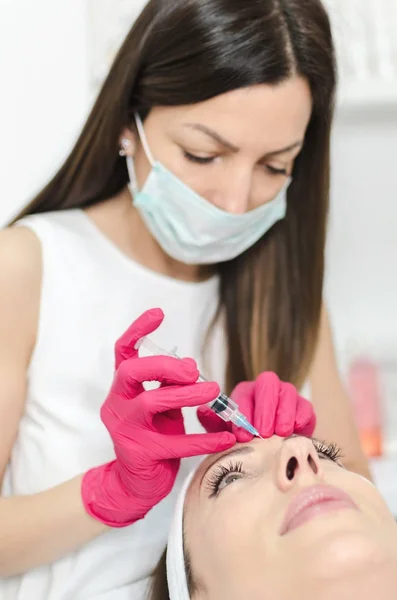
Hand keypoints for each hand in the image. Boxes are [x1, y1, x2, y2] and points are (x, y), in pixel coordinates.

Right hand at [82, 308, 235, 526]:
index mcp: (123, 389)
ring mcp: (126, 429)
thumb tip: (191, 364)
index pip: (123, 352)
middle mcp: (117, 404)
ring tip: (214, 391)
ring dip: (187, 395)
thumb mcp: (163, 406)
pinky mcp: (141, 453)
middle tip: (192, 371)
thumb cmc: (153, 436)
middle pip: (131, 371)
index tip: (159, 313)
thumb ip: (171, 384)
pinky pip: (175, 443)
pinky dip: (204, 439)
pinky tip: (226, 438)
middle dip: (164, 365)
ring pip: (151, 402)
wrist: (137, 483)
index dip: (138, 330)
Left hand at [198, 371, 315, 442]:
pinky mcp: (304, 408)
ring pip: (288, 392)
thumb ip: (214, 423)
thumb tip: (202, 411)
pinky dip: (301, 417)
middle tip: (263, 433)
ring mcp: (287, 396)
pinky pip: (305, 406)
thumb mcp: (227, 434)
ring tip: (280, 434)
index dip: (243, 413)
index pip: (243, 394)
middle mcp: (266, 389)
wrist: (271, 453)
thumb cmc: (246, 441)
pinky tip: (296, 430)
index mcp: (245, 393)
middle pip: (267, 384)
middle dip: (265, 409)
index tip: (242, 435)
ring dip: (284, 412)